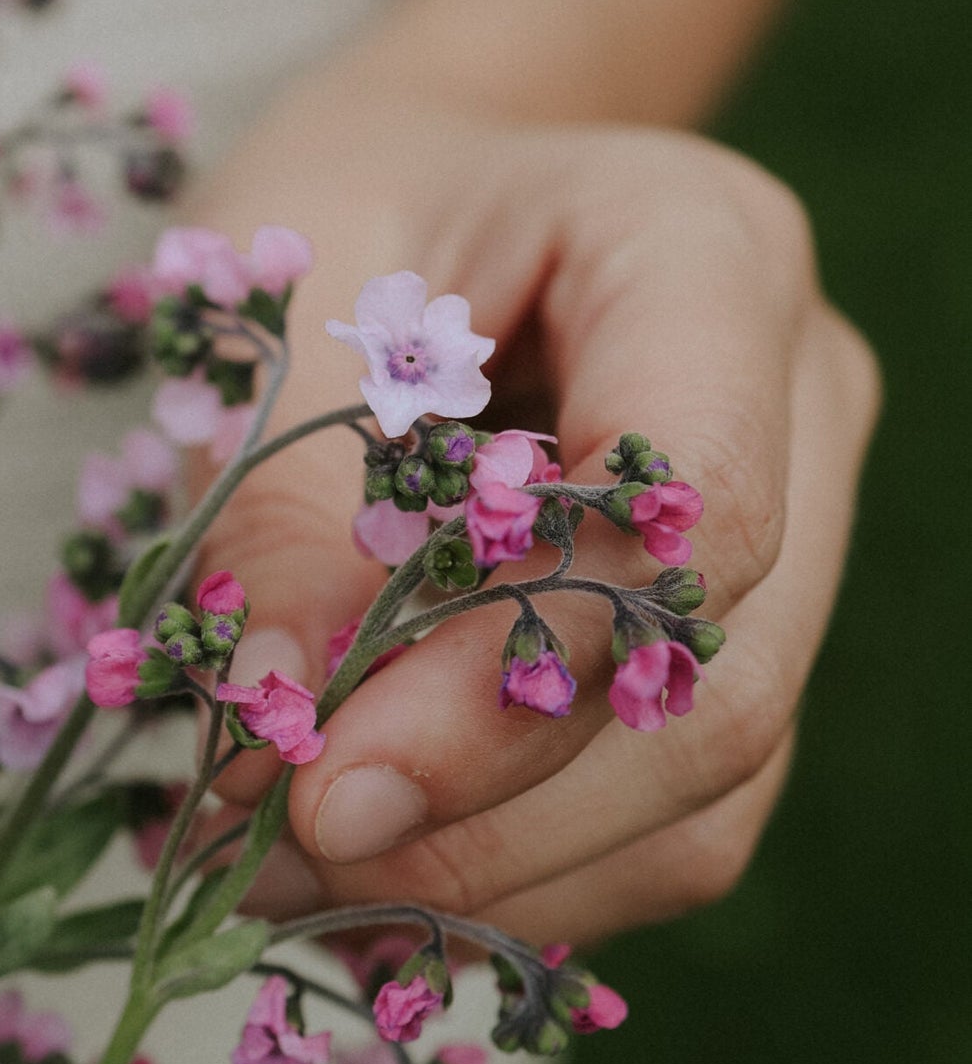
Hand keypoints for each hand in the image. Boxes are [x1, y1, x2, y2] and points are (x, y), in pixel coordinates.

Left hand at [189, 34, 879, 945]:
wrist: (423, 191)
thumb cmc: (342, 215)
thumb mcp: (271, 312)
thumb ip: (281, 520)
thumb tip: (278, 751)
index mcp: (703, 245)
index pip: (690, 500)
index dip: (514, 673)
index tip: (319, 776)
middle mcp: (797, 394)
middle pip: (713, 680)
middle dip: (483, 811)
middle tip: (265, 849)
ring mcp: (797, 528)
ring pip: (710, 783)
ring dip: (489, 871)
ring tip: (278, 869)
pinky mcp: (746, 637)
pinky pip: (674, 813)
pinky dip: (516, 872)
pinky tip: (363, 867)